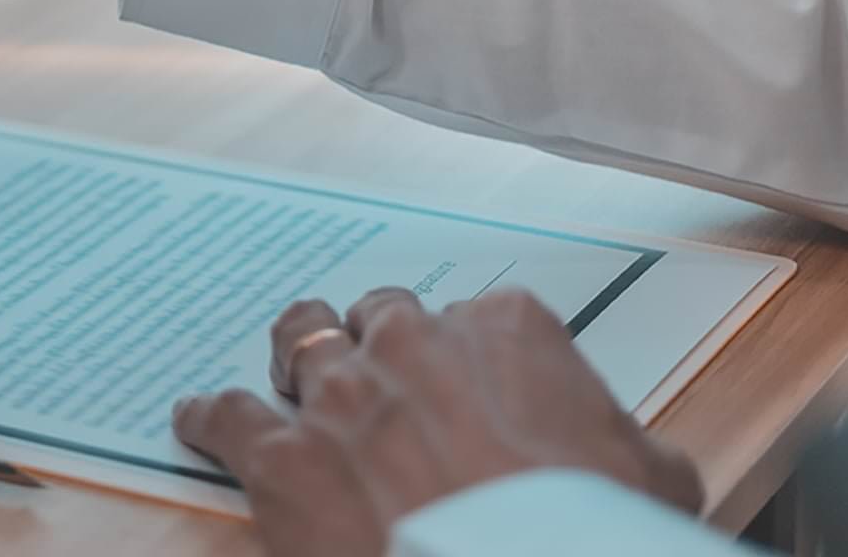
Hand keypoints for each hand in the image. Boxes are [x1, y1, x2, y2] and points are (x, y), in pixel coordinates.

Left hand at [171, 288, 703, 556]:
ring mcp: (339, 394)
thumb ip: (611, 431)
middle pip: (379, 317)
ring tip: (286, 372)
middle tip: (374, 374)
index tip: (463, 381)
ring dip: (294, 357)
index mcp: (506, 332)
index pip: (478, 317)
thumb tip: (610, 443)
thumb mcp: (650, 474)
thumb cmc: (589, 531)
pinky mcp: (280, 454)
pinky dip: (208, 417)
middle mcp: (412, 345)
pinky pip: (225, 415)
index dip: (465, 355)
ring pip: (297, 341)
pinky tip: (196, 420)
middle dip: (375, 342)